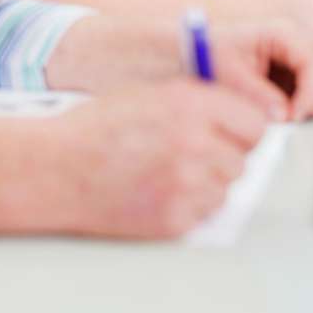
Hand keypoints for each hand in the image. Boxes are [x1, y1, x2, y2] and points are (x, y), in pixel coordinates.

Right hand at [33, 82, 266, 237]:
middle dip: (224, 158)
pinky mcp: (174, 219)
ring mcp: (186, 185)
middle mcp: (195, 143)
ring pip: (226, 188)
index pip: (255, 123)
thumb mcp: (152, 94)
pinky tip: (156, 192)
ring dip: (207, 183)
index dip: (243, 129)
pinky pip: (204, 213)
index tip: (232, 134)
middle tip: (192, 156)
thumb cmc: (98, 128)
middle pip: (243, 159)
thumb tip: (247, 116)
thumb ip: (201, 102)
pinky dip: (188, 206)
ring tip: (167, 173)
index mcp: (191, 104)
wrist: (56, 168)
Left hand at [203, 19, 312, 121]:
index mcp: (281, 34)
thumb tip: (283, 115)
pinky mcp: (293, 76)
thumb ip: (258, 95)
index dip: (311, 91)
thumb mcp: (231, 75)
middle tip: (297, 117)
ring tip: (290, 117)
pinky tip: (287, 114)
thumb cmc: (212, 53)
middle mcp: (295, 44)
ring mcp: (297, 60)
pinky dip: (307, 105)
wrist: (196, 52)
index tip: (296, 114)